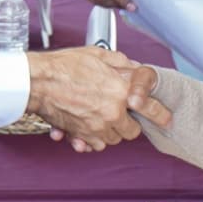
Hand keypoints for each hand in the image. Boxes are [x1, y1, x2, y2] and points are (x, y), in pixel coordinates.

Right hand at [26, 46, 169, 151]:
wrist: (36, 82)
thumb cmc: (63, 67)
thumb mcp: (98, 55)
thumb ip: (121, 63)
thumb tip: (134, 68)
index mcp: (120, 92)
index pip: (151, 108)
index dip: (161, 114)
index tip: (166, 118)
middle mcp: (111, 114)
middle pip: (132, 132)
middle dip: (128, 123)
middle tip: (120, 112)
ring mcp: (96, 128)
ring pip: (113, 140)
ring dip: (110, 131)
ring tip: (100, 116)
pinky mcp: (81, 136)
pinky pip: (95, 145)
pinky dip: (93, 139)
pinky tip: (87, 127)